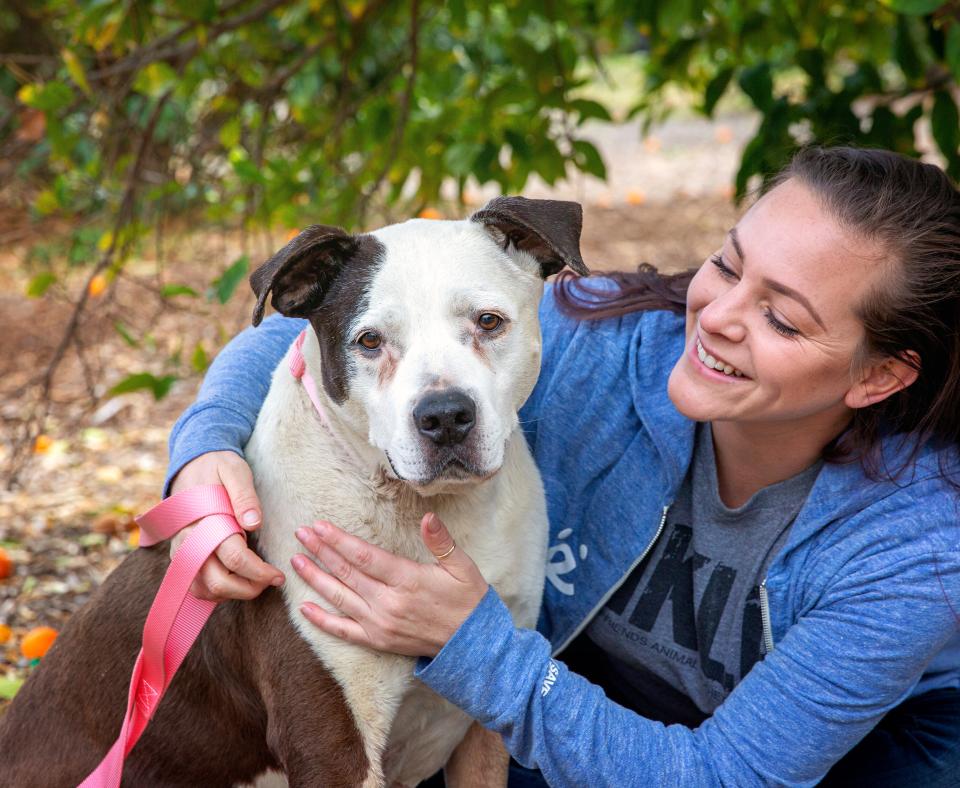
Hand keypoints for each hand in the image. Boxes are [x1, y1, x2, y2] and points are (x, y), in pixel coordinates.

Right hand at [169, 450, 284, 600]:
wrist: (191, 465)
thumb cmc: (218, 467)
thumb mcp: (235, 470)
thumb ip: (244, 496)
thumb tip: (254, 523)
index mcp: (202, 522)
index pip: (234, 558)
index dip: (260, 572)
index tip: (278, 575)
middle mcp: (187, 542)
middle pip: (217, 582)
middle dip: (248, 588)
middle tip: (272, 581)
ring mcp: (181, 553)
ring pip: (204, 590)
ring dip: (232, 593)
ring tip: (257, 583)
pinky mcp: (181, 558)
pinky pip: (196, 586)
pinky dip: (216, 591)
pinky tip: (238, 581)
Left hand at [291, 513, 487, 656]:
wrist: (472, 645)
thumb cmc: (468, 600)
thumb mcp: (462, 567)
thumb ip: (441, 542)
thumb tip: (428, 517)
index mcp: (408, 580)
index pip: (365, 557)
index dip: (339, 540)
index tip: (320, 526)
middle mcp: (389, 603)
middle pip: (347, 573)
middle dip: (321, 552)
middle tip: (301, 534)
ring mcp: (380, 625)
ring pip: (340, 598)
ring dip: (316, 579)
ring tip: (296, 561)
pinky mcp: (377, 641)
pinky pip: (343, 631)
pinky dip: (321, 620)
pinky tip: (304, 607)